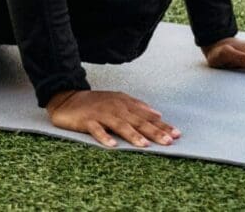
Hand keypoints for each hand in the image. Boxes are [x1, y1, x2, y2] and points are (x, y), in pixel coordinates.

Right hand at [45, 89, 177, 148]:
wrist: (67, 98)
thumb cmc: (95, 103)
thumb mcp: (117, 101)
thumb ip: (137, 107)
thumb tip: (157, 113)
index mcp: (124, 104)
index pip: (147, 116)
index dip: (162, 125)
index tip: (177, 134)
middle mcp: (116, 108)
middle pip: (138, 121)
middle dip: (154, 131)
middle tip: (168, 141)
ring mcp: (101, 114)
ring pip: (120, 125)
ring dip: (133, 135)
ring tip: (144, 145)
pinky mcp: (87, 121)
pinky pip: (97, 130)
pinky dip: (104, 137)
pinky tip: (112, 146)